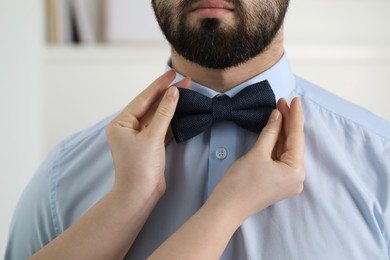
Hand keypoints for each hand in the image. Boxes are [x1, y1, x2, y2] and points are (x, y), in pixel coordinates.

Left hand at [106, 70, 191, 197]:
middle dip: (168, 94)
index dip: (159, 85)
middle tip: (185, 80)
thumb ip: (164, 113)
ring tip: (186, 91)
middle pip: (151, 106)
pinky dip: (172, 119)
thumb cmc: (140, 169)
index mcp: (121, 124)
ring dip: (171, 105)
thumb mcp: (152, 137)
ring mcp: (140, 137)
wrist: (140, 195)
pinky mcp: (150, 145)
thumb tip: (173, 93)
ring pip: (158, 116)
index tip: (172, 73)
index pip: (143, 99)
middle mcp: (128, 128)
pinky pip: (162, 127)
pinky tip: (182, 109)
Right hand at [209, 97, 304, 221]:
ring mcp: (287, 181)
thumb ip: (270, 132)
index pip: (297, 137)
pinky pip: (280, 158)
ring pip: (286, 150)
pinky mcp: (277, 181)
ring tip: (279, 111)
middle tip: (283, 101)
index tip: (295, 99)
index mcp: (296, 171)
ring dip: (282, 131)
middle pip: (293, 143)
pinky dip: (277, 143)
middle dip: (288, 122)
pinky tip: (275, 129)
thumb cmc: (241, 182)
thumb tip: (278, 115)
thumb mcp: (257, 153)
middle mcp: (297, 177)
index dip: (295, 116)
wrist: (227, 207)